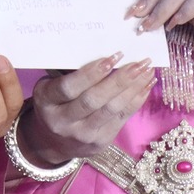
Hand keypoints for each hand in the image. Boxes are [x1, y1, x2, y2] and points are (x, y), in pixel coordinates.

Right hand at [20, 54, 154, 163]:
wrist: (52, 141)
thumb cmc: (55, 102)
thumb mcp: (51, 86)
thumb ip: (71, 73)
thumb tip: (107, 50)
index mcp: (46, 101)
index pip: (69, 88)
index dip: (92, 73)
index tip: (113, 57)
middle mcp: (62, 121)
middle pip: (94, 100)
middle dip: (119, 80)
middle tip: (138, 63)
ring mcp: (82, 135)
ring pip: (112, 110)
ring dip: (133, 88)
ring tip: (147, 70)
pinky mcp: (99, 142)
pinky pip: (122, 118)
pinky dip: (136, 99)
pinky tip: (146, 85)